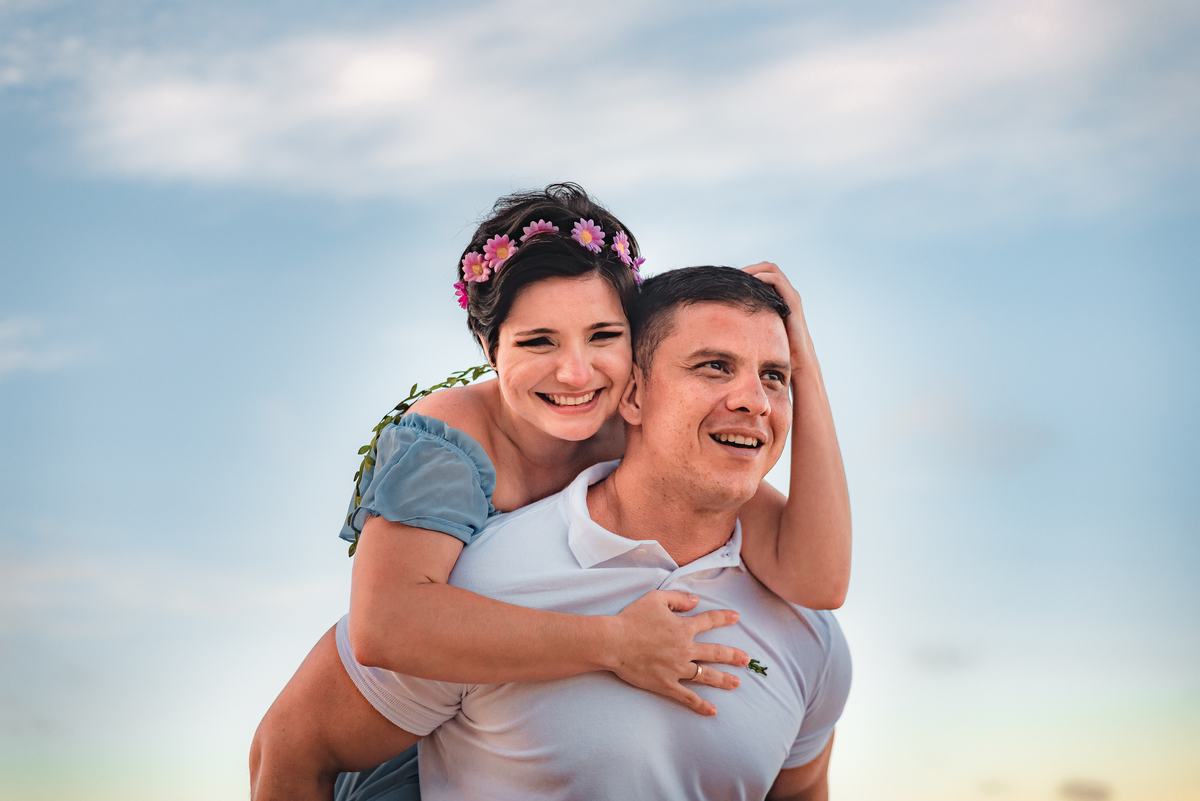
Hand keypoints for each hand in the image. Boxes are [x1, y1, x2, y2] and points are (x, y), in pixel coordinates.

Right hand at [606, 590, 748, 715]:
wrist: (614, 642)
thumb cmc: (632, 619)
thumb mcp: (655, 599)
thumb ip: (678, 599)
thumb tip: (695, 601)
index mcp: (683, 628)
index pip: (709, 621)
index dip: (724, 618)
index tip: (736, 618)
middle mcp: (685, 649)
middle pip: (715, 653)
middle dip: (733, 655)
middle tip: (746, 659)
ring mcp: (677, 669)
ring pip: (706, 676)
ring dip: (723, 680)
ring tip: (736, 683)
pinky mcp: (666, 684)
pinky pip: (687, 696)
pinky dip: (700, 704)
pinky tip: (712, 710)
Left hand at [741, 261, 814, 371]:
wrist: (797, 359)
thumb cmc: (778, 347)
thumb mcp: (760, 327)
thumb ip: (752, 317)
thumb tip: (727, 317)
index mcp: (780, 296)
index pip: (763, 273)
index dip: (748, 272)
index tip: (731, 278)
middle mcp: (786, 292)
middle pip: (767, 267)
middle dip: (749, 268)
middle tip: (732, 275)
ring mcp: (791, 295)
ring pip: (772, 269)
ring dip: (754, 269)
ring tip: (738, 276)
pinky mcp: (793, 301)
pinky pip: (777, 281)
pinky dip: (763, 277)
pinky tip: (750, 283)